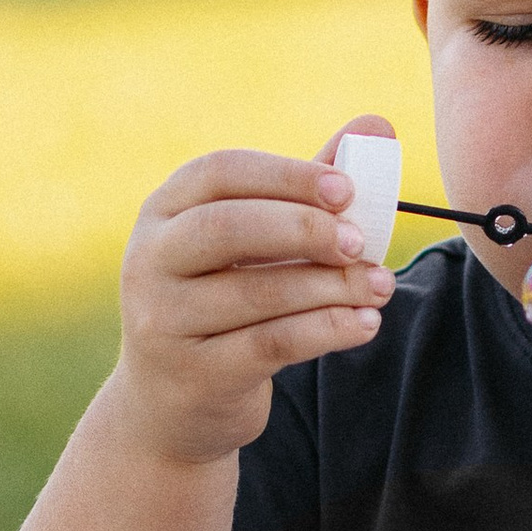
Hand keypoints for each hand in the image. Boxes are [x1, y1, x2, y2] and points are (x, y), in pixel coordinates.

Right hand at [105, 110, 396, 466]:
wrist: (175, 404)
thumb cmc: (227, 300)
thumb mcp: (257, 244)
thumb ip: (309, 186)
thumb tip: (377, 126)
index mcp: (164, 211)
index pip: (220, 172)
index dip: (287, 175)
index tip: (347, 190)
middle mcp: (150, 260)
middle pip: (226, 227)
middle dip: (304, 228)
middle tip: (364, 241)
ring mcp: (162, 320)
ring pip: (255, 292)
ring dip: (330, 286)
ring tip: (381, 285)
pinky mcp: (192, 374)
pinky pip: (268, 345)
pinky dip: (325, 331)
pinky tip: (366, 323)